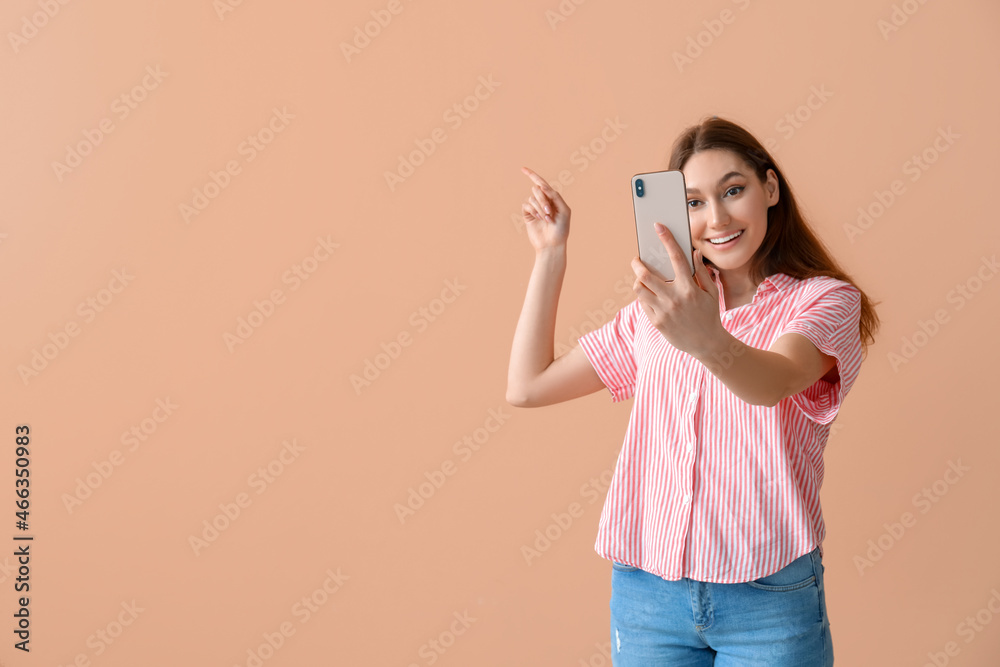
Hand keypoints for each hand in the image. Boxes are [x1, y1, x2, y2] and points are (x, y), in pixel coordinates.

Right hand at [520, 167, 570, 251]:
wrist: (552, 244)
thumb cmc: (561, 229)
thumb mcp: (564, 210)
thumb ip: (555, 196)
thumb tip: (541, 186)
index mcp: (553, 198)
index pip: (542, 184)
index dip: (532, 175)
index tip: (522, 168)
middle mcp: (543, 201)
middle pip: (538, 190)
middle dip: (543, 200)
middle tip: (549, 213)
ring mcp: (535, 208)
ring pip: (532, 198)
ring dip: (540, 208)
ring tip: (547, 219)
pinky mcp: (528, 215)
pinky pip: (526, 205)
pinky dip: (533, 211)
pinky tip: (539, 219)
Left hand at [631, 222, 727, 357]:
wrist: (707, 344)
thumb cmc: (710, 315)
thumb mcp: (711, 292)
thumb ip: (701, 272)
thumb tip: (693, 253)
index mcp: (689, 288)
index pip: (676, 257)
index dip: (667, 239)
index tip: (658, 227)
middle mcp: (674, 298)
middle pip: (645, 275)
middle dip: (637, 264)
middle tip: (637, 260)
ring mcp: (663, 311)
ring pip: (639, 289)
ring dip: (638, 280)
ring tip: (642, 278)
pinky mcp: (656, 322)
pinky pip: (643, 304)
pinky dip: (643, 296)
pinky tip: (649, 294)